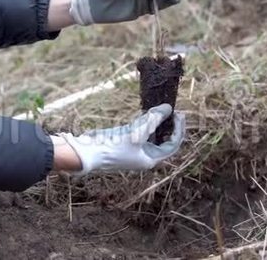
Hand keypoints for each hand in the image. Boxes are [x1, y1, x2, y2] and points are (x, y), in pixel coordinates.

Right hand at [61, 104, 184, 173]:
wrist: (88, 152)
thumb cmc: (113, 146)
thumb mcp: (137, 132)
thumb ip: (153, 119)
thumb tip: (168, 108)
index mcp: (150, 159)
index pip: (172, 144)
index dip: (178, 129)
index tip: (178, 114)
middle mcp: (145, 155)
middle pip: (164, 139)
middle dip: (169, 125)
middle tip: (173, 110)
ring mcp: (135, 148)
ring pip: (153, 134)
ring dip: (157, 121)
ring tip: (160, 108)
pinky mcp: (126, 141)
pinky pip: (141, 131)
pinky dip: (145, 121)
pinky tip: (148, 111)